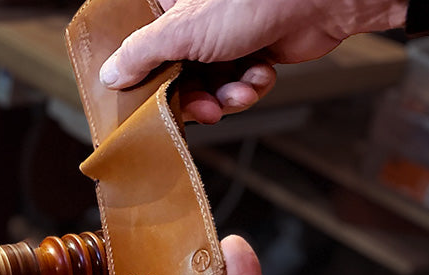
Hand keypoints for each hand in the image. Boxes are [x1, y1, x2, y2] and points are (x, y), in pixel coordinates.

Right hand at [99, 0, 407, 123]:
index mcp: (168, 6)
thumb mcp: (181, 31)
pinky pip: (236, 85)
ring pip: (206, 86)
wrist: (319, 1)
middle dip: (191, 98)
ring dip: (223, 98)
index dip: (141, 78)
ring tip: (237, 93)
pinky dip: (248, 89)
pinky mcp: (250, 52)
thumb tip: (109, 76)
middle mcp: (193, 21)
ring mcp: (223, 37)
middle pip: (173, 75)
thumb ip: (139, 55)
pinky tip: (258, 78)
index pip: (139, 48)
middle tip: (201, 109)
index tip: (145, 101)